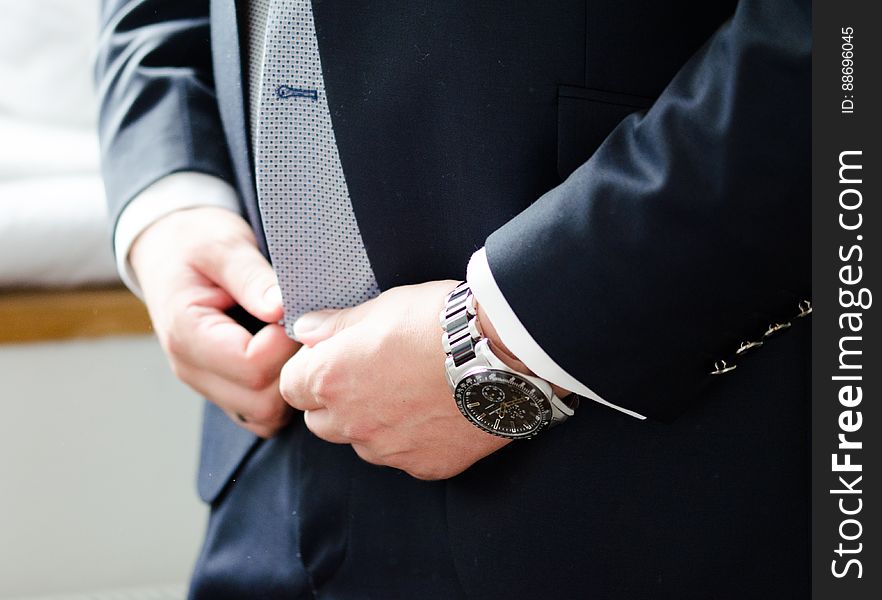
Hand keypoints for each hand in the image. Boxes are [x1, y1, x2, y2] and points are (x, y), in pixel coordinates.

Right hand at [131, 207, 299, 436]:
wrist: (167, 250)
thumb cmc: (195, 243)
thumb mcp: (223, 246)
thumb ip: (251, 277)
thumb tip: (280, 308)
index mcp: (187, 334)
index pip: (252, 367)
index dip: (284, 343)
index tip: (291, 312)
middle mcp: (192, 369)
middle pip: (261, 402)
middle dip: (291, 368)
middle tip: (299, 329)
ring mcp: (206, 384)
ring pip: (263, 417)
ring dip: (288, 384)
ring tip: (292, 341)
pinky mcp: (221, 389)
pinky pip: (260, 414)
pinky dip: (280, 393)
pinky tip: (285, 355)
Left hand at [279, 281, 508, 479]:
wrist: (504, 354)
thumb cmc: (440, 321)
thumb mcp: (383, 307)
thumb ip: (337, 325)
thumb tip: (305, 330)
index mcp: (332, 379)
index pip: (291, 386)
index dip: (308, 370)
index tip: (331, 357)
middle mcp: (353, 422)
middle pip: (320, 421)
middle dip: (333, 401)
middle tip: (369, 374)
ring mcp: (389, 450)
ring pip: (363, 443)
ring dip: (372, 423)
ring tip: (409, 392)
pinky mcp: (425, 466)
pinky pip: (405, 457)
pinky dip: (413, 439)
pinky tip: (437, 411)